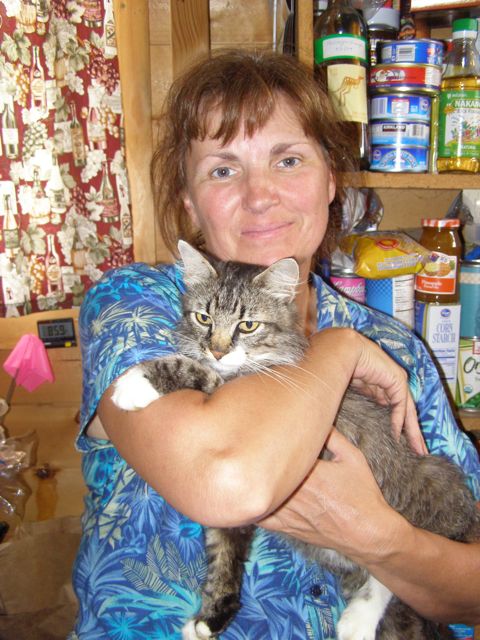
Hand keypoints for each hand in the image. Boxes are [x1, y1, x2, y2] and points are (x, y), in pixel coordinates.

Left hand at [260, 428, 404, 561]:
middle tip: (248, 448)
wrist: (366, 532)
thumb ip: (333, 437)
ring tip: (242, 470)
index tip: (264, 432)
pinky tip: (249, 496)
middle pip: (263, 473)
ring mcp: (288, 512)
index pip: (279, 452)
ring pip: (257, 497)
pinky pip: (261, 518)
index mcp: (308, 472)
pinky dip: (252, 507)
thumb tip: (318, 418)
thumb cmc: (362, 494)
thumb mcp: (352, 458)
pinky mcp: (287, 527)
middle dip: (254, 460)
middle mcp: (294, 492)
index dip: (269, 441)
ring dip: (250, 484)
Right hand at [312, 329, 425, 454]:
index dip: (396, 421)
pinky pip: (400, 404)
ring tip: (418, 448)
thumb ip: (365, 396)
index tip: (398, 438)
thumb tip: (369, 410)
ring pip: (408, 409)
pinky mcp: (397, 379)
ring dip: (413, 430)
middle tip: (419, 449)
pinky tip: (397, 433)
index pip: (393, 404)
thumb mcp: (355, 385)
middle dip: (412, 430)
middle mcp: (391, 381)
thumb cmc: (339, 363)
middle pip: (405, 409)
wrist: (342, 348)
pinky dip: (400, 420)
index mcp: (380, 381)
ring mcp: (396, 379)